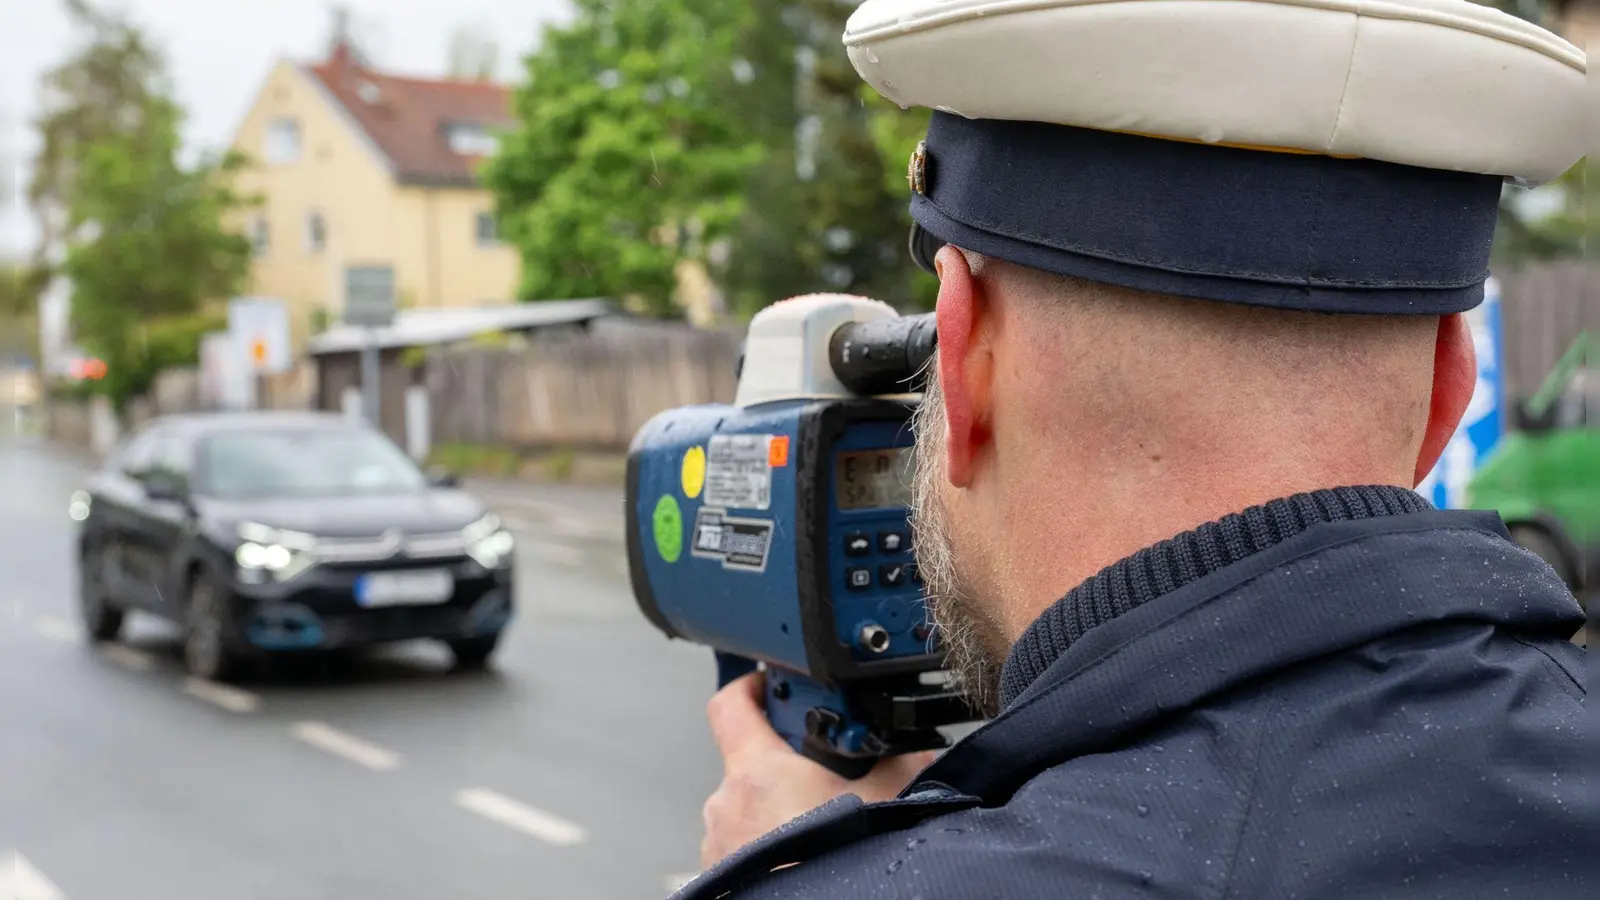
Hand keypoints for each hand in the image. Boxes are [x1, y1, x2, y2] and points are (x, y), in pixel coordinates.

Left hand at [699, 672, 937, 869]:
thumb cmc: (837, 865)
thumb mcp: (886, 800)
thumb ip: (898, 762)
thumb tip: (916, 748)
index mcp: (757, 771)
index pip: (730, 704)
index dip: (750, 685)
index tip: (769, 683)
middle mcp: (726, 802)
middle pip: (747, 760)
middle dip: (784, 759)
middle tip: (821, 769)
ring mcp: (719, 840)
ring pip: (746, 804)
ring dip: (776, 803)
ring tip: (818, 817)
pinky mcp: (721, 872)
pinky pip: (741, 841)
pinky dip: (767, 839)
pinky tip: (803, 849)